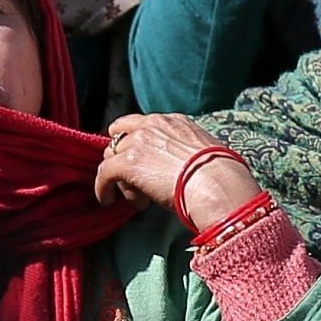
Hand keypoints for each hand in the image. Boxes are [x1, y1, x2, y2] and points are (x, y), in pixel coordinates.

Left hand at [95, 113, 259, 223]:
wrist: (215, 183)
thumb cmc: (218, 174)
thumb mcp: (203, 151)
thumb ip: (187, 152)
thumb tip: (184, 168)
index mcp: (173, 121)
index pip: (141, 125)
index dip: (135, 144)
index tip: (139, 162)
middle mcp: (153, 125)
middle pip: (121, 139)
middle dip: (126, 161)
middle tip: (139, 185)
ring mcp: (138, 142)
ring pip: (113, 156)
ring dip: (121, 178)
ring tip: (137, 198)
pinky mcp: (127, 162)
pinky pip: (104, 173)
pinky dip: (102, 187)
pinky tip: (106, 200)